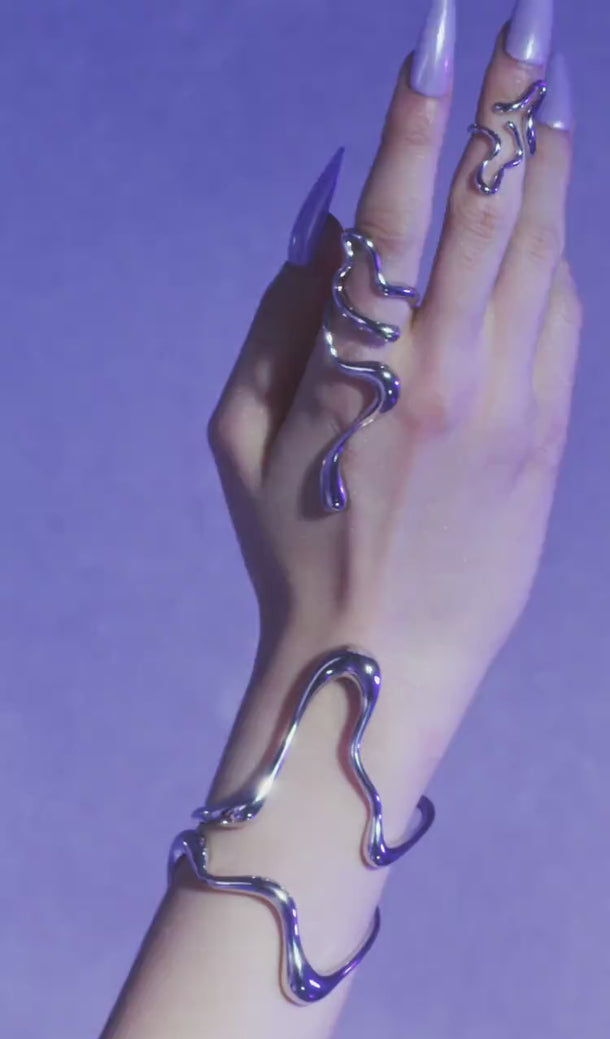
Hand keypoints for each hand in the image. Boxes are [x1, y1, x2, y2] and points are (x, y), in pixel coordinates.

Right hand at [206, 27, 581, 709]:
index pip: (395, 217)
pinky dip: (560, 263)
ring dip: (550, 173)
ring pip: (543, 260)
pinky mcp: (550, 438)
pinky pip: (565, 325)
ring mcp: (512, 404)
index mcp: (361, 370)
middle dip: (510, 111)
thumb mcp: (241, 441)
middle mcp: (448, 373)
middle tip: (530, 35)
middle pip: (492, 215)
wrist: (385, 654)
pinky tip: (553, 226)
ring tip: (552, 104)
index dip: (416, 123)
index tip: (436, 46)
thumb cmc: (296, 548)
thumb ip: (274, 324)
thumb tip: (325, 229)